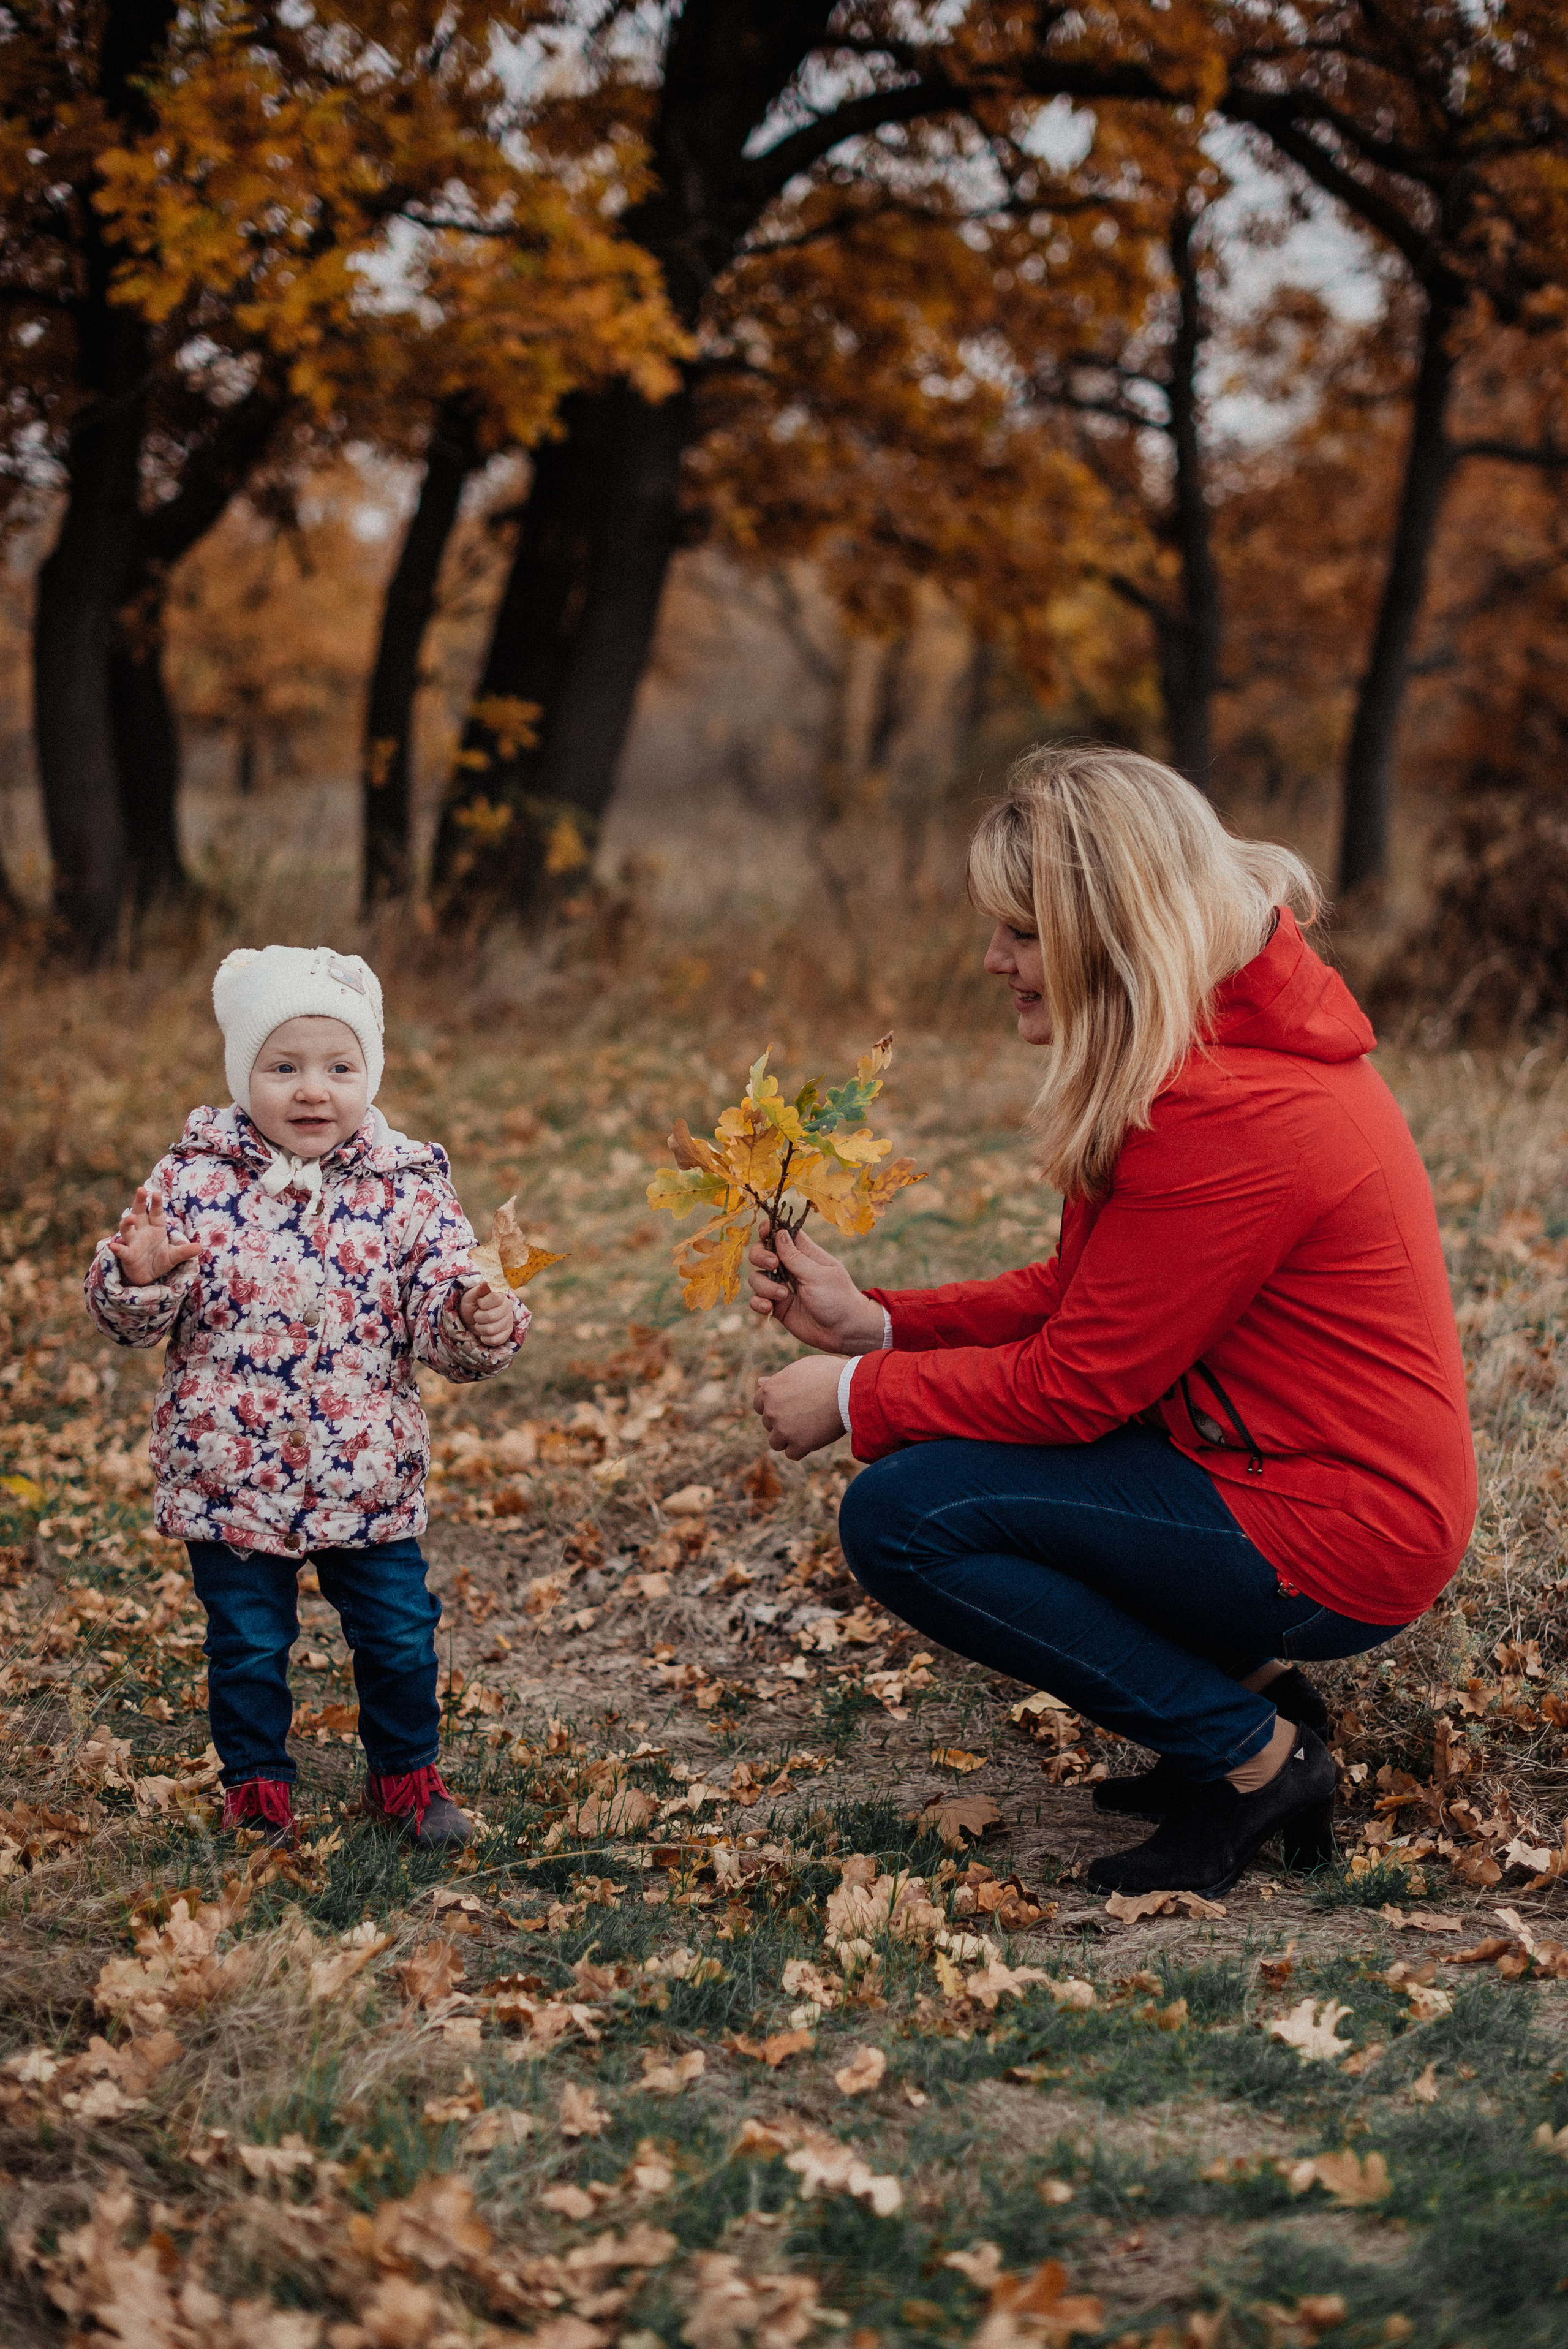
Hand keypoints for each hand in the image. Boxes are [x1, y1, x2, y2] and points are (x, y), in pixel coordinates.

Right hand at [107, 1187, 201, 1286]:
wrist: (147, 1277)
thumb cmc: (159, 1261)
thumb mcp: (174, 1256)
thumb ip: (185, 1251)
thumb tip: (200, 1247)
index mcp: (155, 1228)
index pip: (155, 1212)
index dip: (156, 1203)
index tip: (156, 1193)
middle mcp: (142, 1232)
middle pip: (139, 1213)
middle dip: (139, 1202)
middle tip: (141, 1189)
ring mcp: (133, 1242)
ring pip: (127, 1229)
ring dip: (127, 1222)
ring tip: (131, 1218)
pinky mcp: (127, 1255)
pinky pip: (122, 1250)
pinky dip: (117, 1248)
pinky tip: (113, 1246)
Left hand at [459, 1280, 516, 1348]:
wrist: (470, 1321)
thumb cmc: (470, 1306)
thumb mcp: (471, 1296)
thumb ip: (479, 1290)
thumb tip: (486, 1282)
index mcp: (500, 1295)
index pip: (496, 1298)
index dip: (484, 1303)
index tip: (479, 1303)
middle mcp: (508, 1307)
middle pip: (491, 1317)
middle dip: (478, 1317)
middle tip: (477, 1315)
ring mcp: (509, 1321)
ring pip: (491, 1330)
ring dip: (480, 1328)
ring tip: (480, 1323)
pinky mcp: (507, 1334)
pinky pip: (495, 1340)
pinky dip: (485, 1338)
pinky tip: (484, 1333)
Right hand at [748, 1223, 884, 1352]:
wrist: (844, 1332)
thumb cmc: (837, 1298)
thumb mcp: (817, 1275)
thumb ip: (795, 1256)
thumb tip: (779, 1232)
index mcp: (805, 1254)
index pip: (783, 1233)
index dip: (770, 1229)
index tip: (764, 1232)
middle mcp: (791, 1268)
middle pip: (762, 1252)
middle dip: (760, 1256)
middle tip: (773, 1264)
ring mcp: (782, 1287)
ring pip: (757, 1277)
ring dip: (764, 1285)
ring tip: (784, 1295)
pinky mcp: (778, 1306)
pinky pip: (757, 1300)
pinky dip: (758, 1302)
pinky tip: (769, 1307)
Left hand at [753, 1353, 848, 1460]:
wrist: (850, 1389)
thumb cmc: (829, 1375)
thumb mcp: (800, 1369)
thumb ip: (778, 1379)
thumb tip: (759, 1382)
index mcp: (770, 1389)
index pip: (759, 1404)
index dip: (772, 1406)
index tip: (787, 1407)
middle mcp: (772, 1410)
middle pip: (769, 1423)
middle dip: (782, 1421)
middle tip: (805, 1415)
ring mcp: (784, 1429)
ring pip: (776, 1442)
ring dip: (788, 1439)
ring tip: (808, 1430)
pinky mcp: (799, 1445)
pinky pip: (792, 1454)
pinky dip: (802, 1449)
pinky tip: (814, 1438)